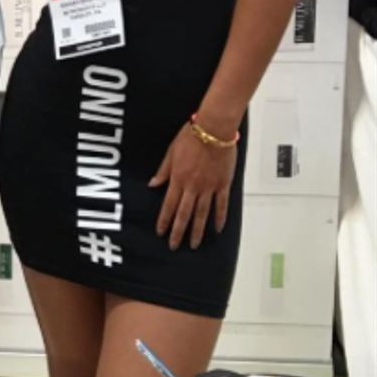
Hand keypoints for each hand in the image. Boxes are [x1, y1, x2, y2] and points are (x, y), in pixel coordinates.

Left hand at [149, 124, 237, 249]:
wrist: (214, 130)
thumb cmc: (191, 137)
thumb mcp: (170, 152)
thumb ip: (163, 171)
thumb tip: (152, 184)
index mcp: (178, 179)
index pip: (168, 205)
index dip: (164, 220)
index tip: (161, 232)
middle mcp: (193, 186)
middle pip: (184, 214)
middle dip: (178, 232)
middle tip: (174, 245)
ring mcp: (209, 187)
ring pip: (202, 214)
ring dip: (197, 230)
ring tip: (194, 244)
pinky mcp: (223, 184)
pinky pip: (221, 205)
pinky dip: (219, 218)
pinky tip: (217, 229)